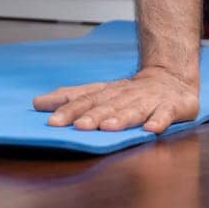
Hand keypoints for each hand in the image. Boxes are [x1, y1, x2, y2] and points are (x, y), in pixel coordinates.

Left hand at [33, 66, 198, 133]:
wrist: (171, 78)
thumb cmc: (130, 91)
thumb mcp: (99, 92)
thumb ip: (70, 97)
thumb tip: (36, 103)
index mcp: (107, 92)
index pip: (85, 99)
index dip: (69, 110)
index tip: (52, 121)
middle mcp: (126, 96)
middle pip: (107, 106)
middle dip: (92, 116)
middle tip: (78, 127)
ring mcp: (149, 101)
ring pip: (133, 110)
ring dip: (121, 118)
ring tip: (108, 127)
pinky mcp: (171, 107)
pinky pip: (165, 114)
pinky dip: (158, 121)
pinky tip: (151, 129)